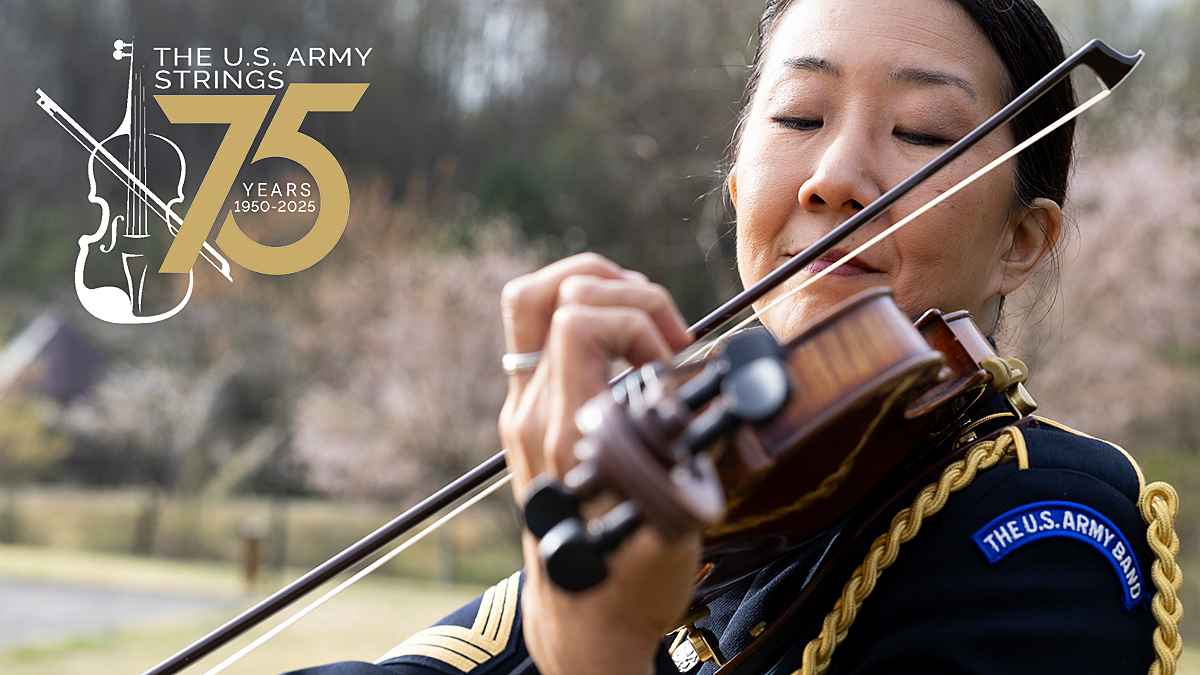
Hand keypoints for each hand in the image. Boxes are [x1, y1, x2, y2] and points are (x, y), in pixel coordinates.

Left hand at [498, 253, 697, 674]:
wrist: (582, 620)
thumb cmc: (629, 581)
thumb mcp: (672, 525)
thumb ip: (689, 456)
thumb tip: (715, 395)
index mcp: (563, 432)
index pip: (576, 322)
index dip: (635, 318)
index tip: (671, 359)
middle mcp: (531, 413)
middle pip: (551, 294)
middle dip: (624, 293)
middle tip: (667, 337)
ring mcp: (522, 410)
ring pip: (538, 303)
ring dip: (601, 293)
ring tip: (649, 325)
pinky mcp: (527, 413)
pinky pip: (541, 332)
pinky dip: (588, 314)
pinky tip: (629, 343)